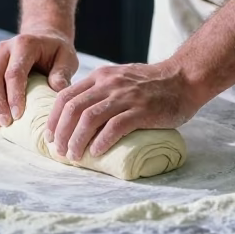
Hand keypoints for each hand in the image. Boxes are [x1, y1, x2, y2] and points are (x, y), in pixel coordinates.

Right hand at [0, 32, 78, 127]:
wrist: (43, 38)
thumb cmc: (56, 52)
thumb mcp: (67, 58)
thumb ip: (62, 72)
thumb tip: (57, 89)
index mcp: (24, 44)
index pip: (13, 72)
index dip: (14, 96)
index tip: (18, 116)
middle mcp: (3, 48)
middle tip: (5, 123)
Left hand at [46, 61, 200, 161]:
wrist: (184, 78)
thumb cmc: (152, 84)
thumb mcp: (120, 78)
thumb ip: (102, 91)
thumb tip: (80, 116)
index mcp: (101, 77)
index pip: (66, 96)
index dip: (54, 119)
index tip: (50, 136)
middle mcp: (109, 84)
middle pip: (73, 109)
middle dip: (61, 133)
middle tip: (60, 151)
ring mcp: (125, 97)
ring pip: (90, 119)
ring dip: (77, 141)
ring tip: (75, 156)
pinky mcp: (142, 110)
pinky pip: (115, 127)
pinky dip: (102, 141)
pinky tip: (97, 152)